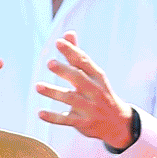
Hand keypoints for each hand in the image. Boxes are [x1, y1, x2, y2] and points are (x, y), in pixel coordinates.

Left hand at [37, 32, 134, 148]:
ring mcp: (90, 108)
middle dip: (65, 71)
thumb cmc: (101, 94)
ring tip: (38, 86)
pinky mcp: (84, 123)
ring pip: (71, 99)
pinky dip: (54, 117)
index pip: (84, 62)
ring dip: (54, 92)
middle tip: (50, 63)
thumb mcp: (94, 75)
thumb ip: (79, 56)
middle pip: (79, 79)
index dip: (72, 52)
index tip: (59, 42)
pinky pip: (67, 120)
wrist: (118, 123)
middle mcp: (95, 91)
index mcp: (98, 77)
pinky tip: (40, 113)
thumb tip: (68, 34)